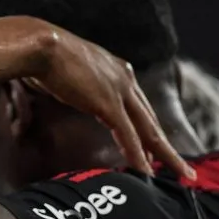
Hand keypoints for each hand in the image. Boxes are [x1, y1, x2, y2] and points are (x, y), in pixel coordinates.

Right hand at [25, 26, 194, 179]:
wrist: (40, 46)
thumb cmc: (42, 55)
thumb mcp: (64, 70)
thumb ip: (71, 83)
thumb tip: (57, 89)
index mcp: (115, 69)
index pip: (137, 104)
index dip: (146, 126)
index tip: (153, 144)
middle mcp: (124, 78)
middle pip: (150, 118)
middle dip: (164, 143)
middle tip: (178, 164)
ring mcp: (119, 91)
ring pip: (148, 129)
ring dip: (164, 154)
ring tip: (178, 172)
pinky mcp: (109, 104)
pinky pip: (128, 135)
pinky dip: (137, 155)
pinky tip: (144, 171)